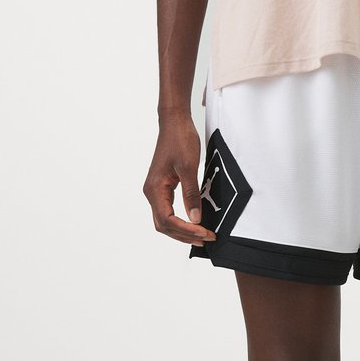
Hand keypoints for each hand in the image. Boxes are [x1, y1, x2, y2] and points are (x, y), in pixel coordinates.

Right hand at [142, 110, 216, 246]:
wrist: (174, 122)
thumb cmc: (180, 140)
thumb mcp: (188, 167)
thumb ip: (191, 195)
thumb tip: (195, 218)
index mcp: (154, 189)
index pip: (167, 220)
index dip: (186, 230)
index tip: (204, 232)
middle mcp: (152, 192)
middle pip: (164, 225)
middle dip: (185, 235)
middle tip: (207, 238)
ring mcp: (156, 191)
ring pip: (165, 221)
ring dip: (183, 231)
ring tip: (202, 235)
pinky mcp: (163, 188)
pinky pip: (169, 211)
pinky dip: (181, 222)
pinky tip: (195, 223)